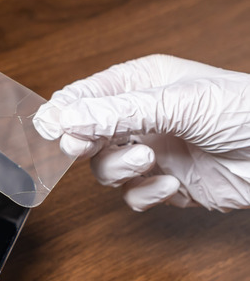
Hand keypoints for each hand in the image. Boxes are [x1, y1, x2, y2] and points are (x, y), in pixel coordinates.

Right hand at [33, 54, 249, 211]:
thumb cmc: (246, 111)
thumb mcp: (177, 104)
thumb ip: (116, 113)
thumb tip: (63, 118)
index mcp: (142, 84)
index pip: (86, 95)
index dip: (64, 111)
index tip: (49, 127)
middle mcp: (143, 118)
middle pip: (87, 135)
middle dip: (86, 144)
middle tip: (81, 149)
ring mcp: (154, 152)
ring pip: (105, 169)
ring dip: (121, 170)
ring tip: (150, 162)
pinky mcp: (168, 184)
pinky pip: (134, 196)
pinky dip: (146, 195)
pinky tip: (171, 185)